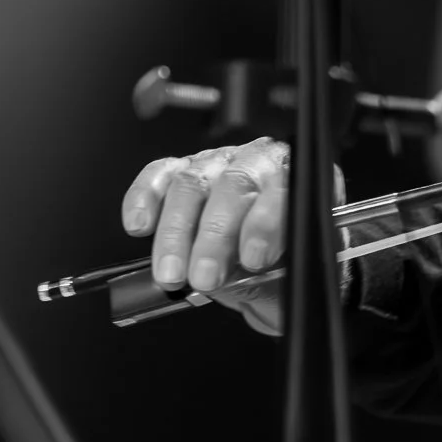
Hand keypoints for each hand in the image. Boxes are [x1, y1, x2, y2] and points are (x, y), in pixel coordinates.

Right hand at [121, 138, 345, 336]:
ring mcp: (220, 162)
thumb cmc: (282, 270)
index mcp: (300, 182)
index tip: (253, 260)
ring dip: (176, 232)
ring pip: (192, 183)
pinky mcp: (182, 170)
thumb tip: (245, 276)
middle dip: (215, 235)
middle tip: (203, 276)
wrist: (264, 269)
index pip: (286, 190)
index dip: (266, 223)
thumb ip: (274, 275)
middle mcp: (261, 162)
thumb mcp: (290, 278)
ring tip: (171, 274)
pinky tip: (140, 226)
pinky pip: (160, 175)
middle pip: (235, 184)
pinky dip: (145, 199)